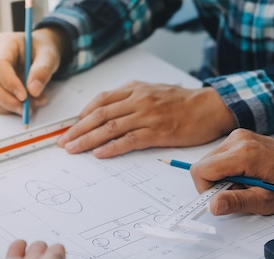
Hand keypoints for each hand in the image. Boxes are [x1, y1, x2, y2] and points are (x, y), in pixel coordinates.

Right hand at [0, 28, 67, 115]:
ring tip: (30, 107)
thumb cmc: (42, 50)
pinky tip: (24, 106)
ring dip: (9, 106)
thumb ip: (43, 70)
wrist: (39, 51)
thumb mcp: (49, 56)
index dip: (9, 83)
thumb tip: (33, 91)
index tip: (24, 97)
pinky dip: (8, 108)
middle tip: (26, 109)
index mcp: (4, 44)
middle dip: (8, 100)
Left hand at [57, 81, 237, 157]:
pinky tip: (99, 154)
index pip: (101, 101)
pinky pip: (129, 140)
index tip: (70, 128)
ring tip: (74, 150)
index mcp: (135, 89)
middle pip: (100, 115)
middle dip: (78, 130)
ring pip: (110, 128)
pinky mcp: (158, 132)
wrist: (209, 107)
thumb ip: (132, 97)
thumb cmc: (183, 102)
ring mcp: (147, 116)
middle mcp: (138, 100)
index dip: (82, 115)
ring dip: (88, 140)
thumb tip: (109, 111)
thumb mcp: (154, 91)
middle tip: (63, 142)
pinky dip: (112, 147)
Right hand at [189, 129, 273, 214]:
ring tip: (246, 183)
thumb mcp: (266, 200)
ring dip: (223, 177)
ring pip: (211, 162)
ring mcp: (239, 136)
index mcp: (244, 154)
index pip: (201, 171)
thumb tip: (213, 205)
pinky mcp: (240, 137)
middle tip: (239, 192)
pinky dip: (229, 169)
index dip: (205, 190)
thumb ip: (237, 202)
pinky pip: (221, 156)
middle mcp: (238, 140)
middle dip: (215, 184)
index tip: (221, 199)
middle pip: (204, 165)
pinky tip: (246, 175)